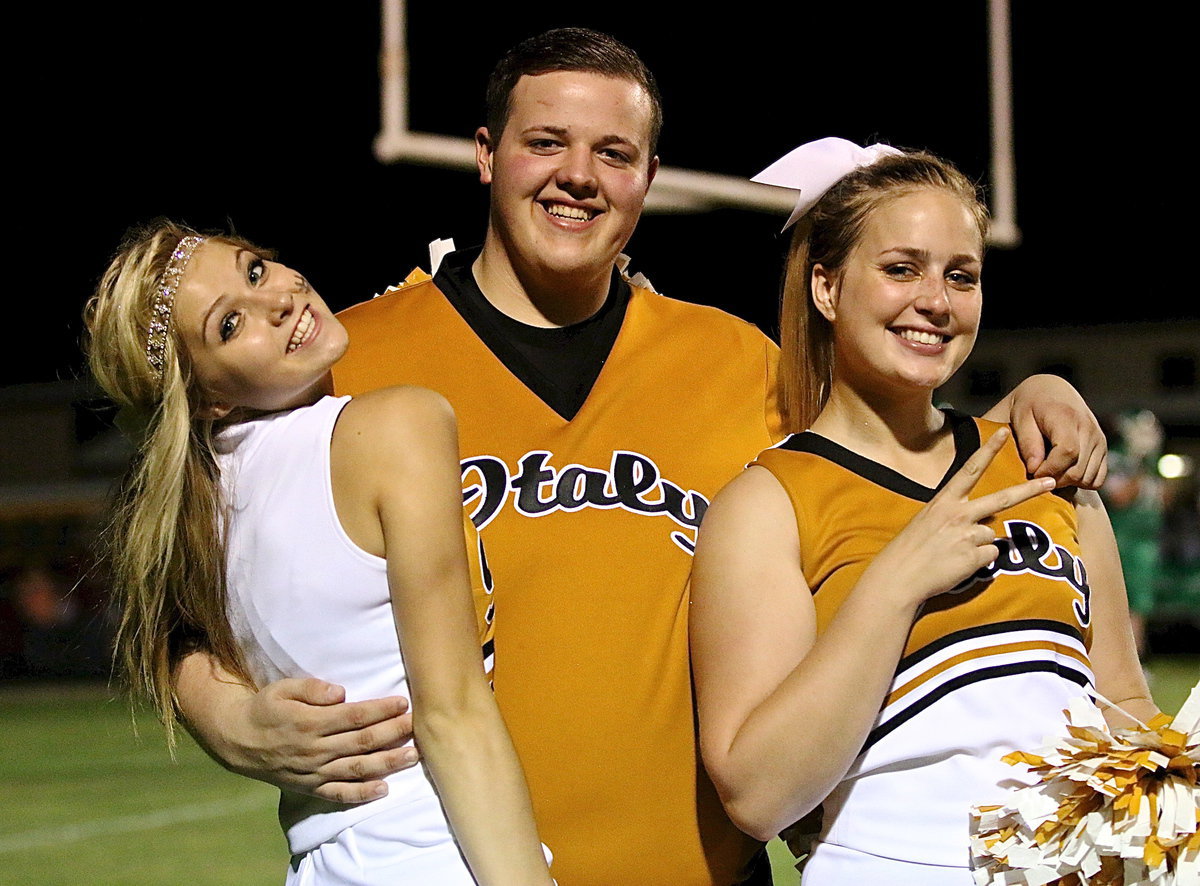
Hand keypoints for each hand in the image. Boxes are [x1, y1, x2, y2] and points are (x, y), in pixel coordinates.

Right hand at [228, 678, 417, 803]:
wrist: (238, 740)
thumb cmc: (266, 708)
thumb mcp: (282, 688)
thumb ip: (311, 688)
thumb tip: (340, 691)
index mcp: (310, 722)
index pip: (354, 716)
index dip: (380, 710)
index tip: (403, 702)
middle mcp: (314, 749)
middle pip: (362, 741)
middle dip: (394, 732)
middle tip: (419, 724)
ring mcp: (314, 772)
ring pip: (357, 769)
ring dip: (388, 763)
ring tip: (413, 756)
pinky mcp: (311, 787)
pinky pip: (339, 794)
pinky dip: (362, 794)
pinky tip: (384, 789)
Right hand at [861, 429, 1055, 606]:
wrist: (898, 577)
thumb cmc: (909, 550)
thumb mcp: (926, 522)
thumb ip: (954, 516)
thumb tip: (984, 525)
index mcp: (943, 501)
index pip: (970, 470)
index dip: (988, 451)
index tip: (1004, 435)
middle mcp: (959, 514)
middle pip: (1002, 499)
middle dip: (1030, 490)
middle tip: (1051, 482)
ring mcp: (968, 535)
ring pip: (990, 535)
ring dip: (978, 545)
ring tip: (952, 554)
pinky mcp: (975, 557)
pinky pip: (990, 557)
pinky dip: (978, 562)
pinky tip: (957, 565)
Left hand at [1007, 375, 1107, 488]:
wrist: (1051, 392)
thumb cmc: (1029, 406)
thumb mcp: (1020, 419)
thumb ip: (1028, 444)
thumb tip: (1035, 469)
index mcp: (1067, 417)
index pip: (1068, 452)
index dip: (1049, 469)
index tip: (1032, 472)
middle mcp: (1089, 429)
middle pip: (1077, 471)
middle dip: (1054, 480)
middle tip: (1037, 475)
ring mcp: (1099, 439)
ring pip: (1088, 479)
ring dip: (1067, 483)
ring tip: (1049, 472)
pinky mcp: (1103, 448)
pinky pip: (1097, 479)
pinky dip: (1080, 482)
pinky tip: (1064, 472)